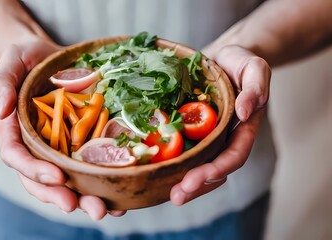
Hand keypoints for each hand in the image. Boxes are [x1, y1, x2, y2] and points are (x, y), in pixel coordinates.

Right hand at [0, 38, 125, 219]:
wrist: (54, 57)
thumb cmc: (30, 58)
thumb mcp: (12, 61)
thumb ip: (1, 83)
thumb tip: (2, 110)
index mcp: (16, 131)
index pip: (17, 157)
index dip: (34, 170)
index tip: (58, 177)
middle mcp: (38, 145)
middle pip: (43, 180)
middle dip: (62, 197)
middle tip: (85, 208)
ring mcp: (61, 147)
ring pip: (69, 182)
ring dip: (86, 200)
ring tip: (106, 210)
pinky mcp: (83, 144)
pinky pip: (90, 168)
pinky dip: (103, 185)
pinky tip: (120, 198)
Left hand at [170, 45, 270, 204]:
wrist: (222, 57)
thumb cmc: (240, 61)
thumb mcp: (254, 67)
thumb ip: (256, 87)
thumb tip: (245, 112)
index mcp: (243, 128)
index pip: (234, 155)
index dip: (217, 169)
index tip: (198, 178)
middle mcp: (225, 138)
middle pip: (215, 170)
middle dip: (198, 185)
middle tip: (176, 196)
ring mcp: (207, 137)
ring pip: (198, 166)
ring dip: (185, 183)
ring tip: (166, 194)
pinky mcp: (190, 131)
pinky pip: (183, 151)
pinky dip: (172, 163)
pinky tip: (156, 171)